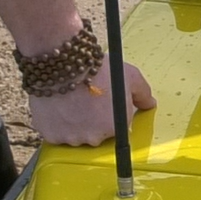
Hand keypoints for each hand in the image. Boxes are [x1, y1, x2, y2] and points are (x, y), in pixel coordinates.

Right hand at [27, 60, 155, 145]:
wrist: (62, 61)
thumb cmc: (96, 68)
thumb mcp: (129, 76)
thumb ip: (142, 93)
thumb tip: (149, 103)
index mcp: (117, 128)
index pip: (116, 131)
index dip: (109, 117)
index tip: (102, 106)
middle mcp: (95, 138)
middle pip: (94, 136)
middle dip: (91, 122)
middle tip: (85, 102)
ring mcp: (72, 138)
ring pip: (73, 136)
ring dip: (72, 124)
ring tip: (69, 103)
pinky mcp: (51, 135)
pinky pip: (54, 134)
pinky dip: (54, 124)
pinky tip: (57, 107)